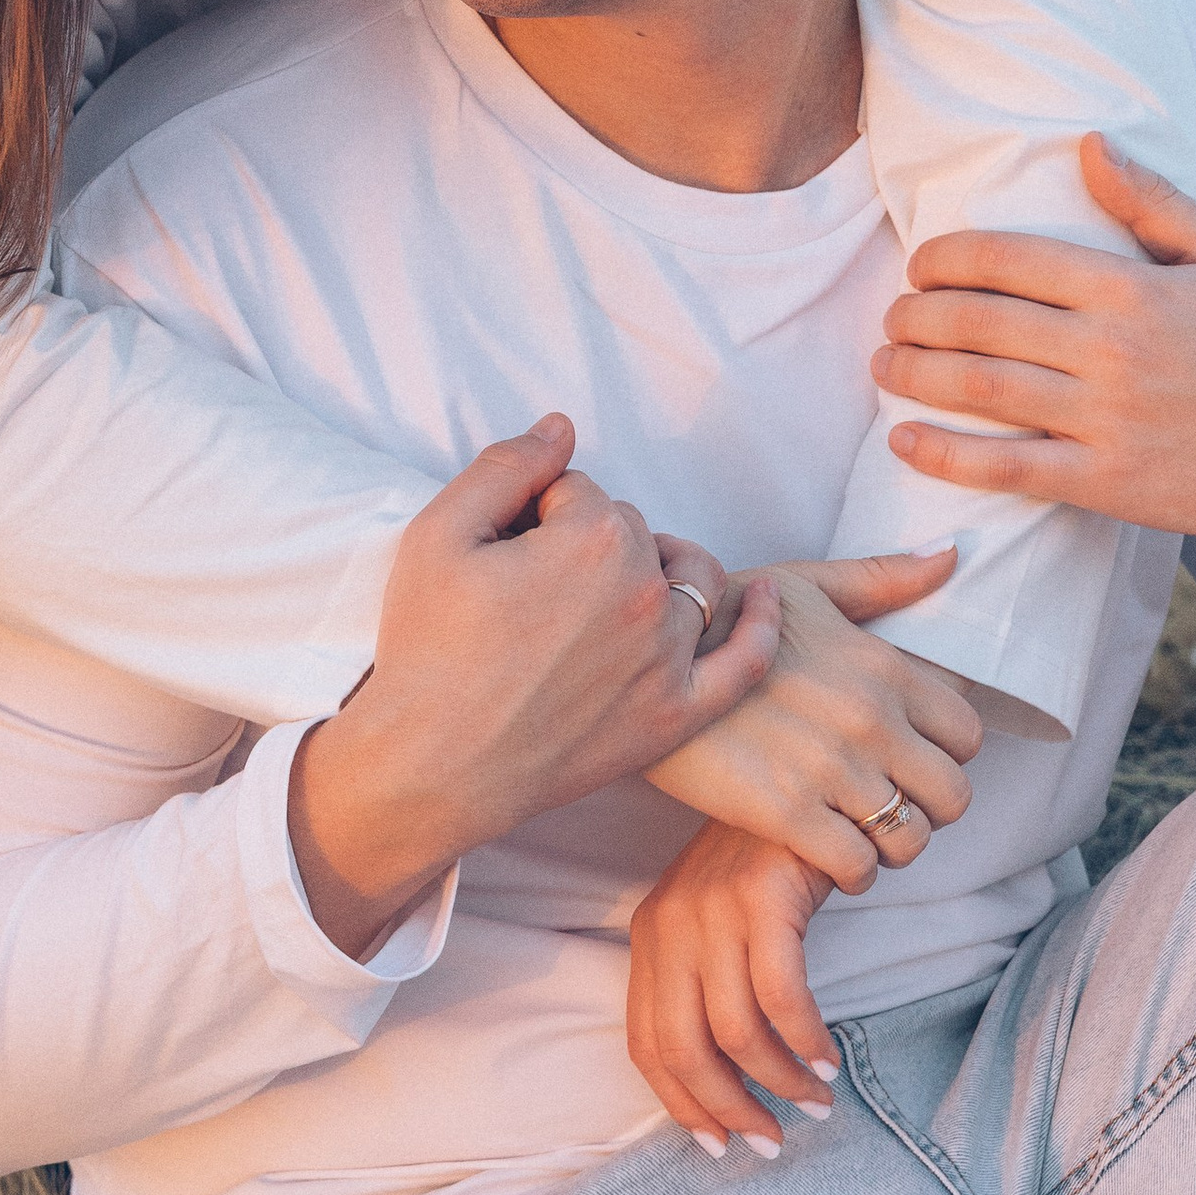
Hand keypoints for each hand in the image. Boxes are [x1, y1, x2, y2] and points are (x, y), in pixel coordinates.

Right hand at [289, 416, 783, 958]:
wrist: (432, 767)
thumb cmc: (427, 650)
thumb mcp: (438, 534)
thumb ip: (505, 466)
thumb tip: (561, 426)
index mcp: (594, 539)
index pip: (577, 491)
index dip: (531, 515)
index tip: (497, 557)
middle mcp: (646, 592)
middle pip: (632, 531)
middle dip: (585, 543)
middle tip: (525, 592)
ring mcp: (668, 658)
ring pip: (688, 578)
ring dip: (657, 568)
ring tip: (606, 591)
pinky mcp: (676, 715)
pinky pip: (743, 663)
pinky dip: (761, 626)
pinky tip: (768, 595)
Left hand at [628, 822, 838, 1155]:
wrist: (803, 783)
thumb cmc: (766, 861)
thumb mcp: (717, 919)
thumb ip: (708, 981)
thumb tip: (726, 1075)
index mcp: (649, 936)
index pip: (647, 1043)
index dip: (681, 1104)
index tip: (719, 1144)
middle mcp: (670, 926)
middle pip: (684, 1049)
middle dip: (728, 1108)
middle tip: (771, 1141)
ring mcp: (712, 911)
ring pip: (735, 1031)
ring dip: (780, 1081)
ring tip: (815, 1101)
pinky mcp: (761, 900)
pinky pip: (782, 996)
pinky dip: (806, 1040)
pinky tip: (828, 1058)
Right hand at [647, 552, 982, 892]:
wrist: (645, 662)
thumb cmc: (725, 618)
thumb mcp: (806, 585)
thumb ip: (882, 578)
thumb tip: (951, 555)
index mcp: (884, 668)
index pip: (967, 737)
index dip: (948, 756)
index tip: (915, 760)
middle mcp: (870, 720)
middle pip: (952, 797)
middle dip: (929, 809)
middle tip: (892, 805)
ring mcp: (830, 769)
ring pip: (909, 840)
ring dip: (890, 845)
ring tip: (860, 832)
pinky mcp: (785, 812)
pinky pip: (856, 867)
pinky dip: (852, 871)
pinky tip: (827, 852)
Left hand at [873, 135, 1195, 542]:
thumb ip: (1151, 199)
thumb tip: (1088, 142)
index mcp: (1133, 289)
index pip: (1010, 259)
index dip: (946, 258)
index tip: (920, 264)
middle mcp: (1113, 352)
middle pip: (980, 322)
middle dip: (916, 315)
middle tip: (893, 316)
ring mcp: (1107, 420)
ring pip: (981, 390)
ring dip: (914, 373)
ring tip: (883, 363)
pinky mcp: (1104, 481)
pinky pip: (1006, 468)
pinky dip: (945, 454)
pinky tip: (903, 439)